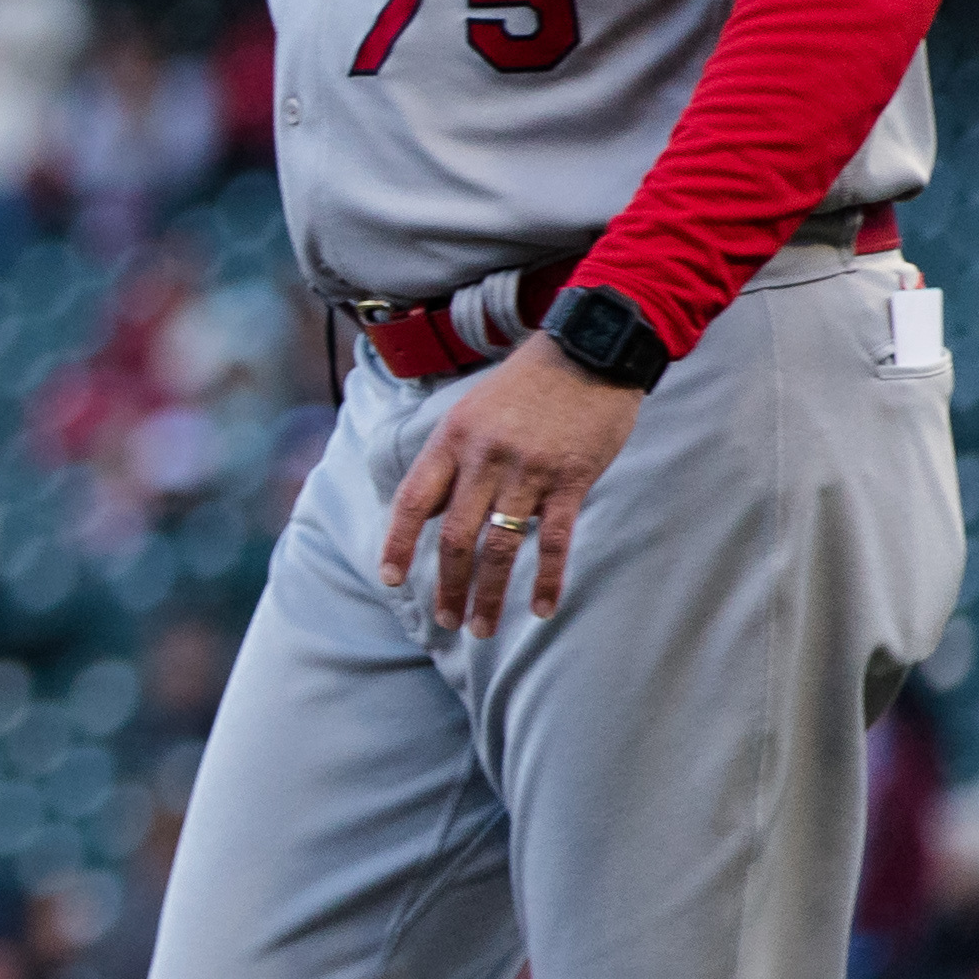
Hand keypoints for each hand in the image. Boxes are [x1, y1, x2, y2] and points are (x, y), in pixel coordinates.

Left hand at [379, 333, 644, 635]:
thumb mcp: (472, 410)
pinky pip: (554, 540)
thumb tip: (430, 510)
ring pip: (499, 547)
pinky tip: (542, 609)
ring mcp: (528, 471)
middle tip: (447, 620)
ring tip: (482, 628)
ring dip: (489, 594)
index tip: (390, 578)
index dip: (397, 543)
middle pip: (454, 537)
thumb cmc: (527, 383)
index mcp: (452, 439)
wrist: (588, 350)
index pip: (413, 501)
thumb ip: (452, 459)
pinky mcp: (571, 479)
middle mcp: (483, 458)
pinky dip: (547, 579)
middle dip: (448, 586)